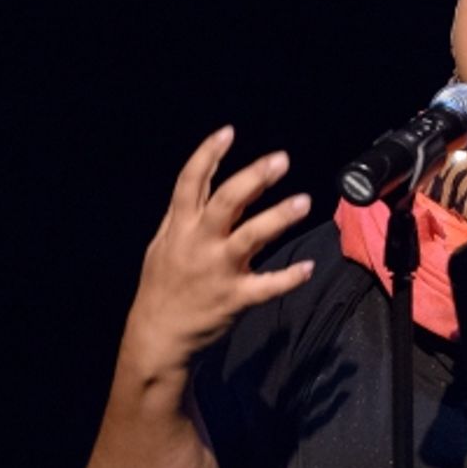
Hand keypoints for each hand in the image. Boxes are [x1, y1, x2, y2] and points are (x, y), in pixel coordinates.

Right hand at [122, 125, 313, 379]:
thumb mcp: (163, 243)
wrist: (158, 335)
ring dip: (279, 217)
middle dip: (253, 179)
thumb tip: (202, 178)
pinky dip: (289, 278)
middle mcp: (198, 243)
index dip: (207, 155)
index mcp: (179, 227)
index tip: (228, 132)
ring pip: (251, 237)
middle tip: (281, 159)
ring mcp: (218, 271)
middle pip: (226, 203)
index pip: (190, 183)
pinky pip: (267, 286)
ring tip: (304, 201)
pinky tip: (308, 269)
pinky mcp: (234, 298)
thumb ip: (184, 213)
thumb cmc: (163, 284)